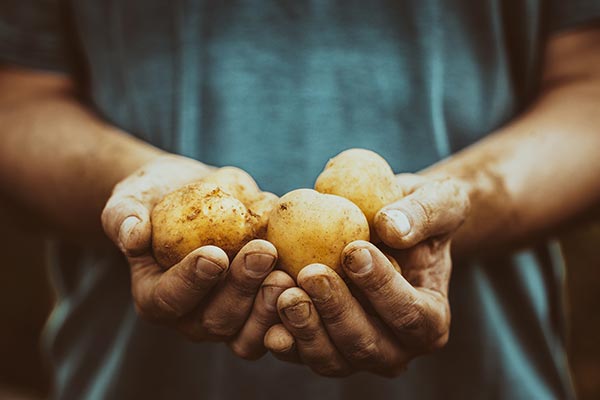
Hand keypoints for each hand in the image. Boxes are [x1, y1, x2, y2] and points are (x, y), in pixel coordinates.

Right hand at [101, 154, 293, 359]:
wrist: (192, 193)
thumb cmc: (156, 196)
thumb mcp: (131, 196)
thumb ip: (124, 215)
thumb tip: (132, 234)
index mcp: (155, 295)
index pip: (170, 299)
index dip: (192, 282)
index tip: (214, 254)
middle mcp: (192, 315)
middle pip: (216, 320)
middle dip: (242, 289)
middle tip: (263, 253)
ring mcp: (229, 315)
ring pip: (249, 333)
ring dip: (270, 307)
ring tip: (288, 273)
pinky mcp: (258, 307)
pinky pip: (278, 322)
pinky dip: (294, 307)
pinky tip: (309, 279)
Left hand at [264, 175, 469, 376]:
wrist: (390, 226)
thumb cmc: (419, 213)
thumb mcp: (439, 200)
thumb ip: (424, 212)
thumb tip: (391, 228)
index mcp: (430, 319)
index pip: (409, 313)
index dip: (382, 287)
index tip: (354, 250)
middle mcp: (395, 347)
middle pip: (366, 344)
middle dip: (336, 311)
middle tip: (311, 273)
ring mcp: (356, 353)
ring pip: (331, 358)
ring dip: (305, 328)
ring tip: (284, 291)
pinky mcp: (322, 346)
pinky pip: (300, 351)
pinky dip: (282, 334)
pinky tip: (265, 307)